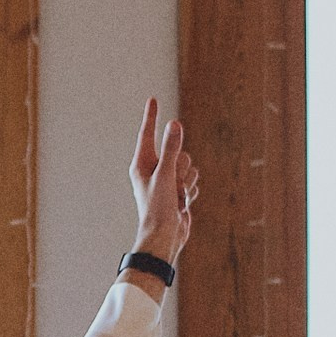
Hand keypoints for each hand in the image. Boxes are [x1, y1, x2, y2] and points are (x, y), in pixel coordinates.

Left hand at [128, 99, 199, 264]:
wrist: (165, 237)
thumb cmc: (157, 209)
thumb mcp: (165, 176)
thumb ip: (171, 149)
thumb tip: (174, 124)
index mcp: (142, 164)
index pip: (147, 133)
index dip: (152, 116)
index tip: (153, 99)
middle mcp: (154, 170)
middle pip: (178, 151)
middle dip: (181, 167)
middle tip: (173, 186)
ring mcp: (167, 180)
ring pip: (189, 165)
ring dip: (187, 182)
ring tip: (176, 198)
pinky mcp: (179, 190)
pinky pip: (193, 180)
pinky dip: (190, 192)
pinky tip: (181, 205)